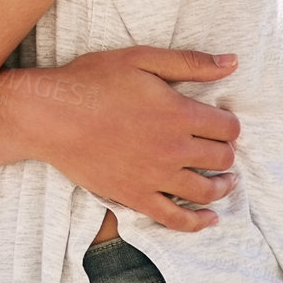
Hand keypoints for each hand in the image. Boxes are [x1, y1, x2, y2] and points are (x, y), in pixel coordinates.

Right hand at [17, 46, 240, 232]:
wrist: (51, 115)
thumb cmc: (92, 80)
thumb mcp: (141, 59)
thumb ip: (189, 63)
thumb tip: (232, 62)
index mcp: (178, 113)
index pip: (227, 127)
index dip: (229, 123)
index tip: (221, 121)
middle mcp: (173, 149)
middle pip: (221, 159)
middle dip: (226, 152)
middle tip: (220, 146)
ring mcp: (155, 177)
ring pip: (206, 191)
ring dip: (221, 187)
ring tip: (224, 181)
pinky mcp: (135, 196)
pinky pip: (175, 219)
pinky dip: (198, 223)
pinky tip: (209, 219)